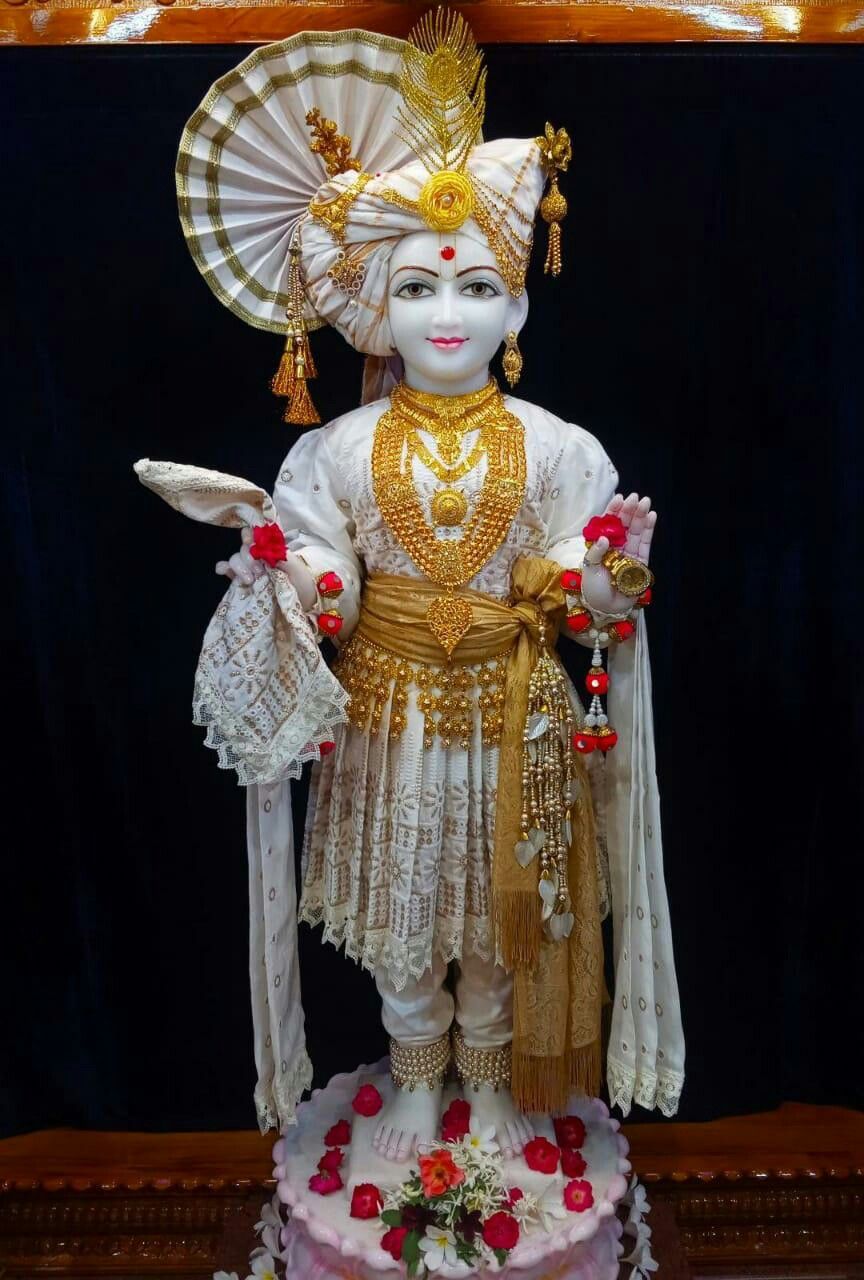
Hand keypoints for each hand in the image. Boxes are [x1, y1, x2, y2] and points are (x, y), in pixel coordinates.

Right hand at [216, 529, 318, 609]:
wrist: (302, 604)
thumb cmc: (302, 582)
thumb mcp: (295, 566)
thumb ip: (279, 554)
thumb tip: (261, 548)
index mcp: (270, 549)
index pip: (254, 534)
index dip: (251, 537)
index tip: (254, 546)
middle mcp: (258, 557)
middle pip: (243, 548)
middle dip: (248, 558)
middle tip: (259, 573)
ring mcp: (248, 569)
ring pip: (234, 558)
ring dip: (239, 566)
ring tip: (250, 580)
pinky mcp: (240, 581)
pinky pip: (226, 569)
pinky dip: (223, 568)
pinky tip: (224, 572)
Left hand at [581, 492, 656, 615]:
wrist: (605, 608)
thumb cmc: (593, 589)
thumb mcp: (588, 568)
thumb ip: (595, 552)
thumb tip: (604, 538)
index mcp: (601, 545)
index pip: (608, 524)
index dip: (614, 510)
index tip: (619, 498)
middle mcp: (616, 547)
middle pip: (624, 525)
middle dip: (630, 510)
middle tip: (636, 497)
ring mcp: (629, 554)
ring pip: (636, 531)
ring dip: (641, 516)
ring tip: (646, 502)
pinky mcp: (640, 562)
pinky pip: (645, 544)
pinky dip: (649, 530)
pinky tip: (651, 516)